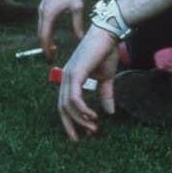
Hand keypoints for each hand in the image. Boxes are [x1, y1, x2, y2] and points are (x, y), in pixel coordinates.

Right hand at [37, 0, 85, 58]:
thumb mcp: (78, 8)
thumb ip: (77, 24)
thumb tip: (80, 38)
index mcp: (49, 14)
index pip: (45, 37)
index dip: (47, 49)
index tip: (51, 57)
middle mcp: (42, 12)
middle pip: (40, 34)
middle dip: (45, 46)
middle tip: (52, 56)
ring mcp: (42, 8)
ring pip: (40, 28)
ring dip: (45, 38)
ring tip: (53, 48)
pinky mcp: (44, 4)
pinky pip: (42, 22)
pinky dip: (45, 30)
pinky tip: (52, 34)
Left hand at [57, 27, 118, 141]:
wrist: (108, 34)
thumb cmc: (105, 52)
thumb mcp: (106, 78)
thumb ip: (105, 94)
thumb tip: (110, 112)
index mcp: (70, 78)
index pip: (65, 104)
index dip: (72, 119)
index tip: (83, 132)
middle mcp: (65, 77)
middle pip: (62, 108)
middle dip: (71, 125)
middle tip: (81, 138)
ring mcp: (68, 75)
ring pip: (67, 105)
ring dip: (80, 119)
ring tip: (92, 128)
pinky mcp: (75, 73)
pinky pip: (73, 97)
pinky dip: (81, 109)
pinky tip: (92, 116)